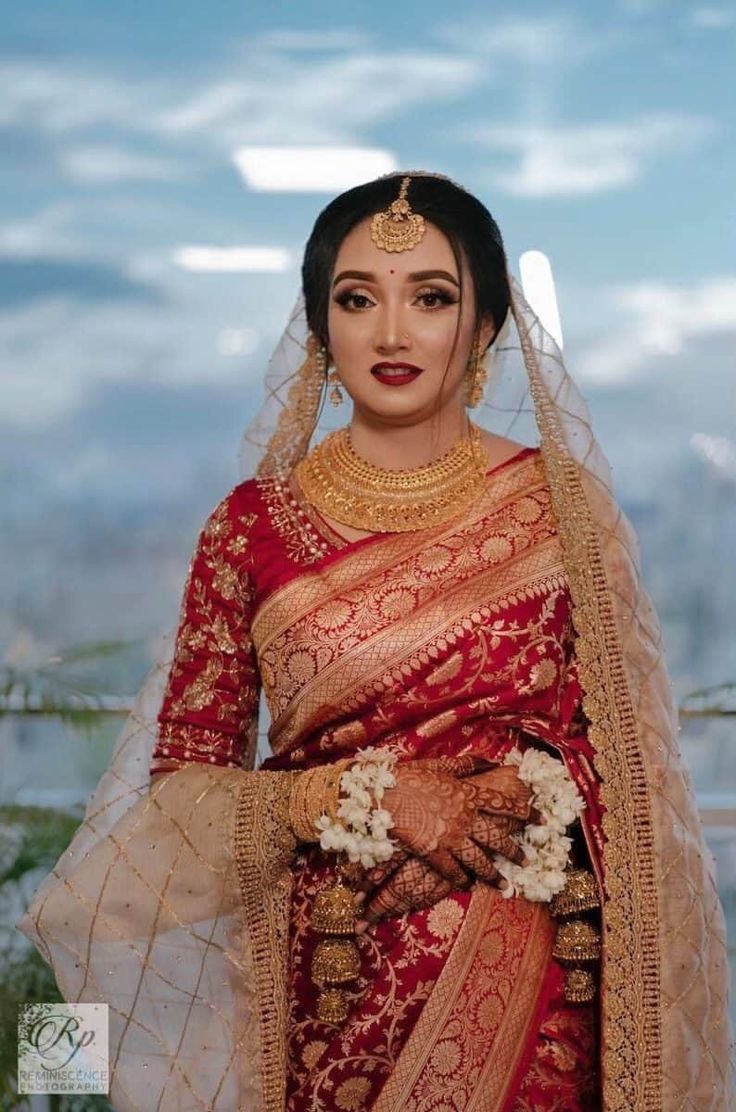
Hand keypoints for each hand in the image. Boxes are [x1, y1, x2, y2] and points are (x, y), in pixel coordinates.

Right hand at [379, 757, 536, 888]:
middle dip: (514, 851)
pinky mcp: (434, 852)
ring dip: (493, 874)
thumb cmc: (411, 775)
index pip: (504, 804)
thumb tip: (491, 760)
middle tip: (526, 860)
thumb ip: (468, 765)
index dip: (525, 813)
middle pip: (496, 837)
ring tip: (504, 885)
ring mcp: (450, 837)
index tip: (540, 820)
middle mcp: (465, 817)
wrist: (384, 793)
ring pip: (479, 859)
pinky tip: (468, 885)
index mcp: (468, 794)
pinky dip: (462, 879)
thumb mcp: (442, 765)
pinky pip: (453, 870)